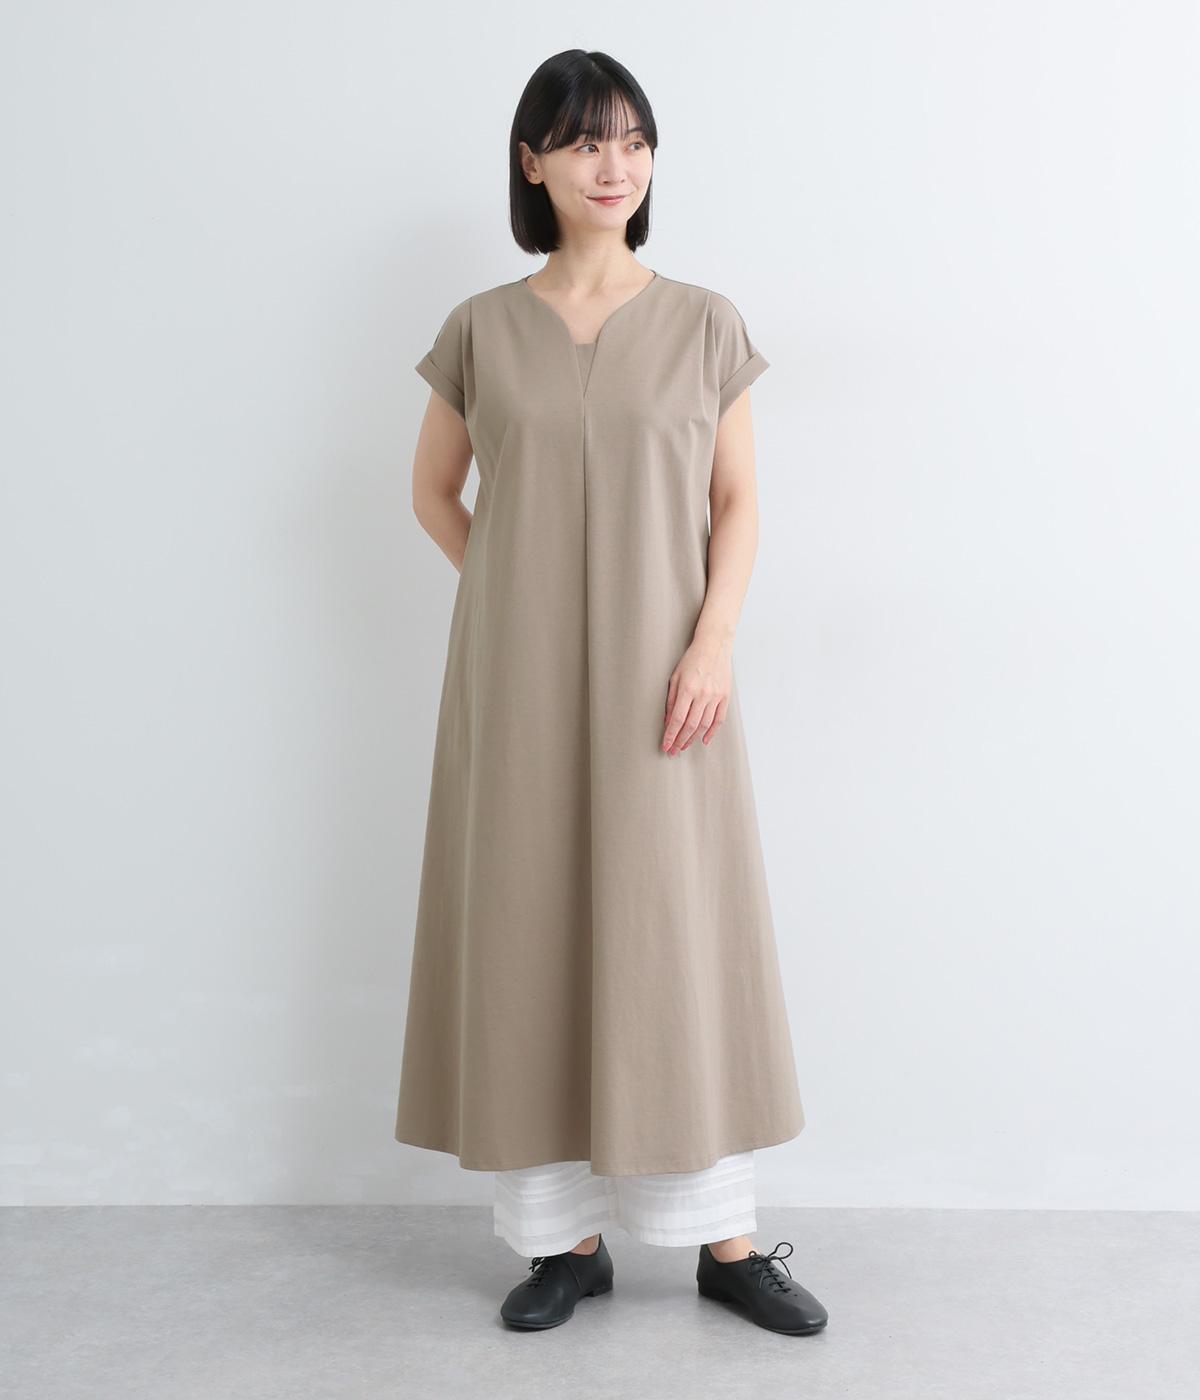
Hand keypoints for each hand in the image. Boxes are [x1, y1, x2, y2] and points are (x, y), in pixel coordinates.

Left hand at [662, 636, 731, 754]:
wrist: (714, 645)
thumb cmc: (692, 659)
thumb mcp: (675, 677)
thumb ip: (671, 700)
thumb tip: (668, 721)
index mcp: (688, 688)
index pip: (677, 719)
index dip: (671, 735)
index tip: (666, 746)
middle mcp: (703, 694)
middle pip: (691, 726)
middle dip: (680, 741)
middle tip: (673, 751)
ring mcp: (716, 696)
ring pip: (704, 725)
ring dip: (693, 739)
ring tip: (684, 746)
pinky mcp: (725, 696)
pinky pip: (719, 719)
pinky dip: (712, 732)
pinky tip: (704, 740)